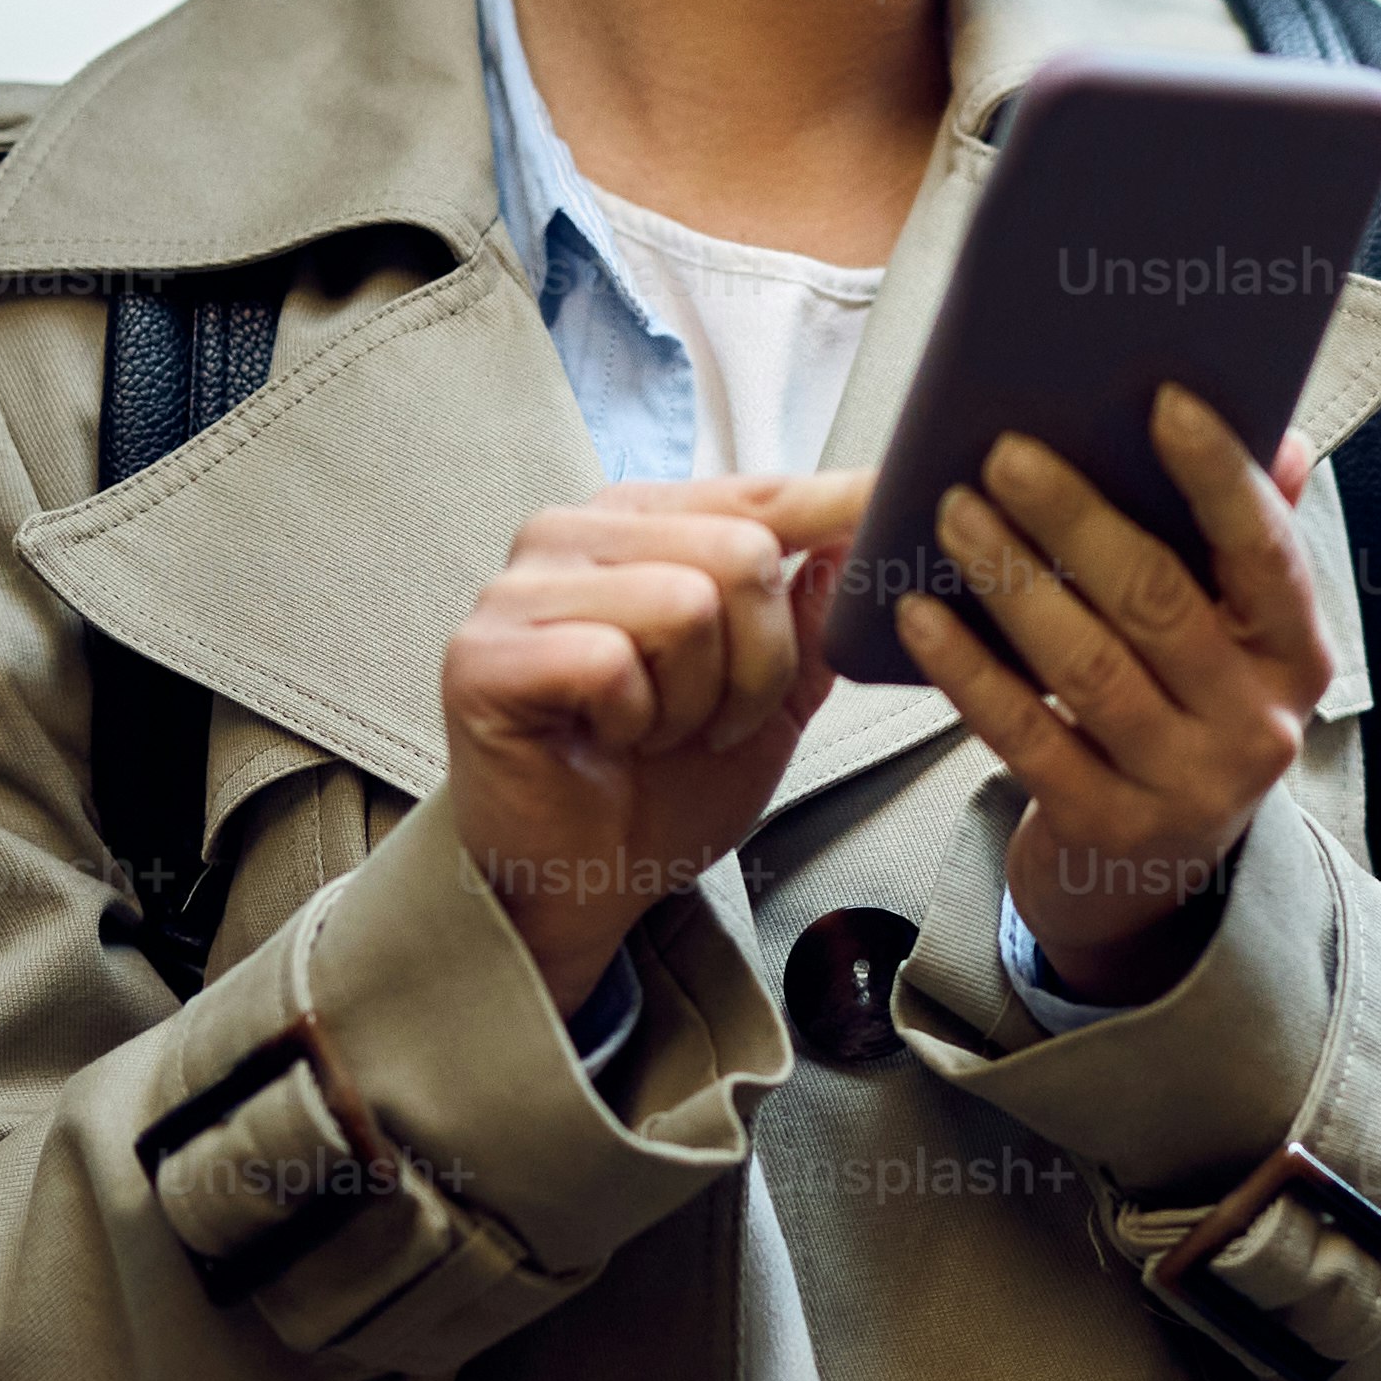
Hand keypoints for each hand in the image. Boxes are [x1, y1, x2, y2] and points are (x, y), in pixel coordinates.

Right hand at [439, 470, 868, 1017]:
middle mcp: (570, 535)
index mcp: (638, 526)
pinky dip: (635, 721)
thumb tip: (859, 532)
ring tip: (657, 732)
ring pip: (685, 602)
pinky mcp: (483, 656)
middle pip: (739, 551)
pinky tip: (607, 742)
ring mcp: (517, 590)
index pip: (758, 494)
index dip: (836, 506)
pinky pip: (613, 662)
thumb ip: (808, 617)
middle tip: (713, 722)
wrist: (578, 886)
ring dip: (697, 699)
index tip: (897, 500)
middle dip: (759, 663)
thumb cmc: (658, 787)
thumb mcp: (767, 698)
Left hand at [901, 391, 1329, 1010]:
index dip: (1220, 475)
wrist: (1155, 876)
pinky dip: (968, 670)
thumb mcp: (1234, 638)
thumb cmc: (1186, 711)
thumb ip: (1251, 540)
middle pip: (1160, 602)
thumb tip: (1283, 436)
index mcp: (1295, 654)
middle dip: (1077, 518)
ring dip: (1013, 581)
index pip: (1266, 552)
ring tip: (953, 514)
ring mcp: (1185, 785)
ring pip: (1087, 667)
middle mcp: (1258, 725)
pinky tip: (919, 615)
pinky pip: (1025, 737)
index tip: (1164, 399)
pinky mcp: (1107, 831)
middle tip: (1004, 451)